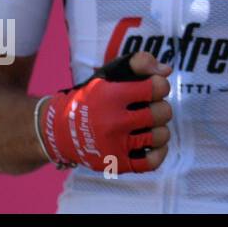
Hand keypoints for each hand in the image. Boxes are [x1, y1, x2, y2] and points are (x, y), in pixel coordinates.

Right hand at [40, 51, 172, 173]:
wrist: (60, 130)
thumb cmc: (93, 97)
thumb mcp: (110, 72)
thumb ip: (139, 62)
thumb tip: (167, 70)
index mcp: (112, 96)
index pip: (157, 87)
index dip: (159, 85)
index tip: (151, 88)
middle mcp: (112, 123)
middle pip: (162, 112)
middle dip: (160, 107)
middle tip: (148, 108)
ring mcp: (114, 146)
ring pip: (160, 136)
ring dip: (160, 128)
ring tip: (148, 125)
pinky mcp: (115, 164)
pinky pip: (151, 162)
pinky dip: (159, 151)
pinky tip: (152, 143)